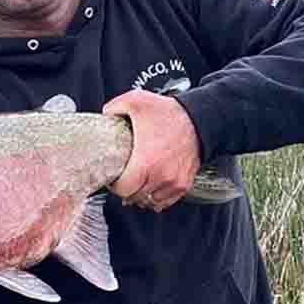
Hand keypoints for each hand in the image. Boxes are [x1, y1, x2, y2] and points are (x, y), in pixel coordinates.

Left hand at [102, 89, 200, 211]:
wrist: (200, 119)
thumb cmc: (168, 112)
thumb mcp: (136, 101)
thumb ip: (114, 107)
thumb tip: (104, 116)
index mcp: (145, 162)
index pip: (122, 190)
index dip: (114, 185)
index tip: (113, 177)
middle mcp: (160, 176)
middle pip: (134, 197)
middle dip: (126, 189)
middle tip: (123, 178)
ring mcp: (173, 182)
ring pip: (149, 202)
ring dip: (141, 194)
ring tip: (136, 183)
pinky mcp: (183, 184)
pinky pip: (164, 202)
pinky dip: (155, 197)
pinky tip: (150, 187)